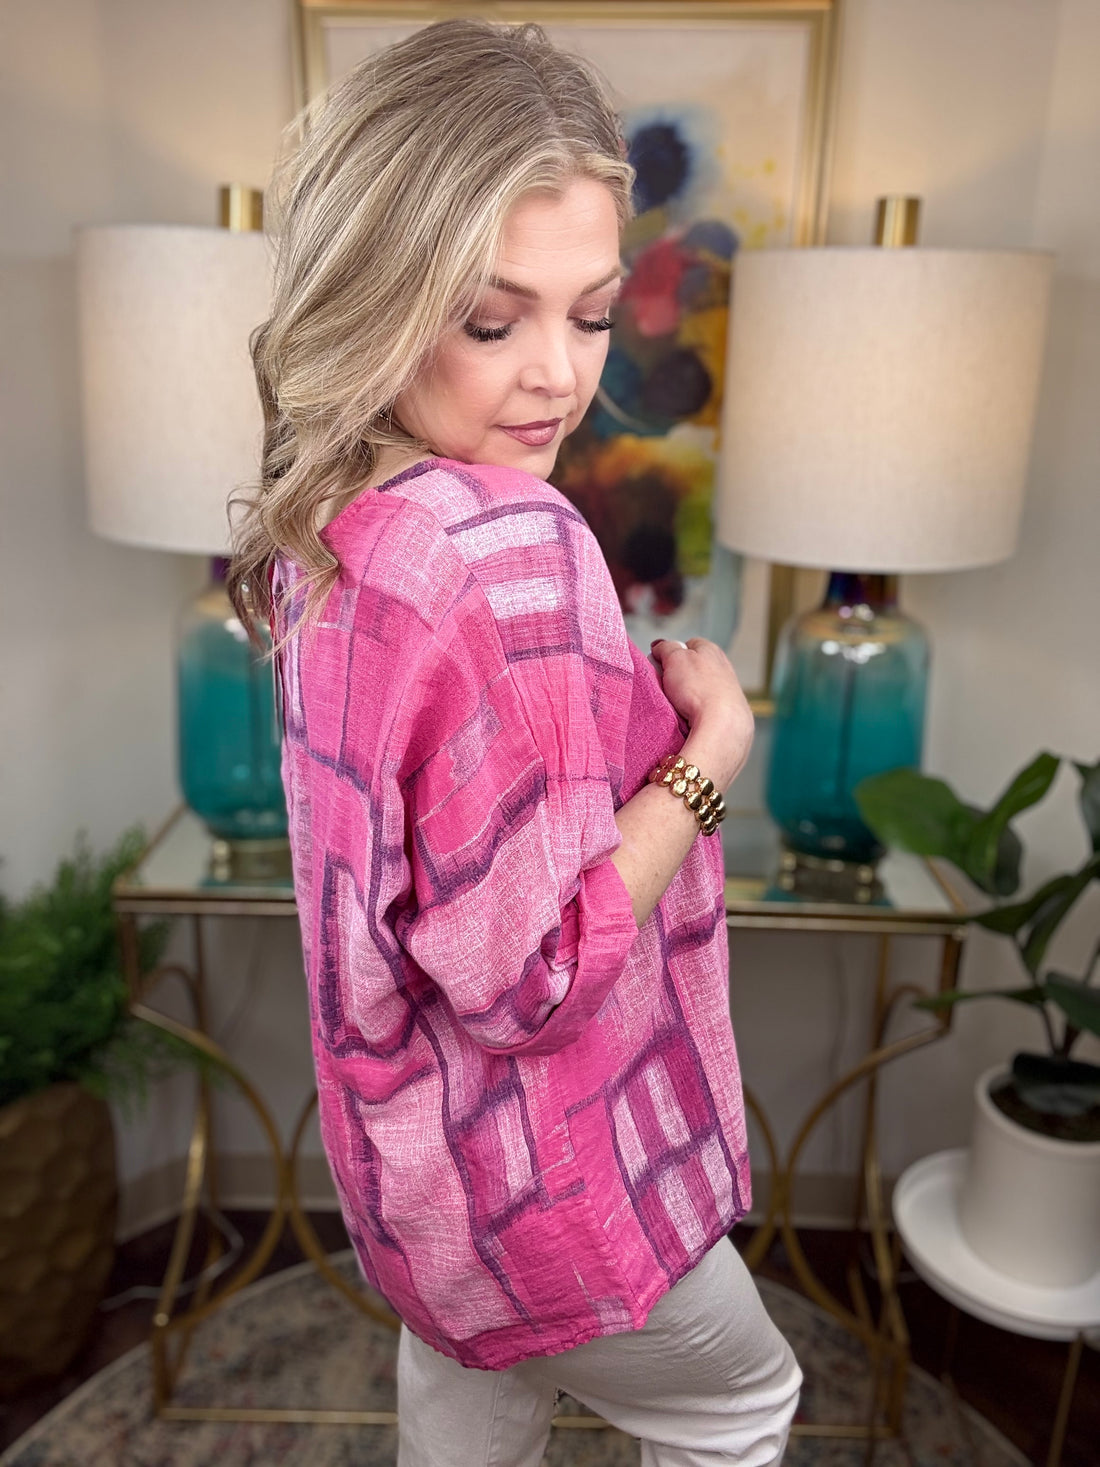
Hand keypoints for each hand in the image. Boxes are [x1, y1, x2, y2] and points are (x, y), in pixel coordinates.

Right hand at [650, 638, 753, 791]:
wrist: (721, 727)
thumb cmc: (700, 691)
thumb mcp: (674, 658)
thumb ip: (666, 647)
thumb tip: (661, 646)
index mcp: (712, 650)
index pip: (688, 645)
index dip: (672, 653)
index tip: (661, 664)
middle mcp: (724, 669)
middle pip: (694, 669)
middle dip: (679, 677)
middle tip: (666, 686)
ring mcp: (729, 693)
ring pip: (700, 691)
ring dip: (687, 697)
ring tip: (677, 706)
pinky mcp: (728, 715)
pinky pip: (706, 711)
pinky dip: (696, 714)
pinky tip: (689, 719)